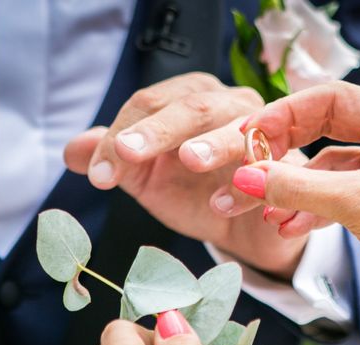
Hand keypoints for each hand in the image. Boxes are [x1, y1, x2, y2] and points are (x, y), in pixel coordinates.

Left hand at [64, 72, 307, 278]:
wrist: (242, 230)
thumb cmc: (196, 195)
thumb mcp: (149, 180)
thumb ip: (116, 160)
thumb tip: (71, 151)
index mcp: (190, 99)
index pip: (151, 103)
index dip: (121, 135)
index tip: (99, 175)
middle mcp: (229, 105)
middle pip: (192, 105)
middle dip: (157, 130)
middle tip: (128, 154)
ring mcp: (265, 131)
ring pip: (239, 128)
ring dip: (214, 144)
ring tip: (188, 161)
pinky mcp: (288, 167)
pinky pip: (269, 172)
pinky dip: (246, 188)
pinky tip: (221, 207)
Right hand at [232, 82, 359, 253]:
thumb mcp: (356, 203)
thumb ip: (297, 188)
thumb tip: (245, 177)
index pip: (331, 100)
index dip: (285, 114)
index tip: (250, 133)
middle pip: (322, 131)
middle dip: (284, 155)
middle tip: (249, 169)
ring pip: (324, 168)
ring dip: (293, 191)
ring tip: (268, 214)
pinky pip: (333, 193)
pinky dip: (309, 209)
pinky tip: (289, 227)